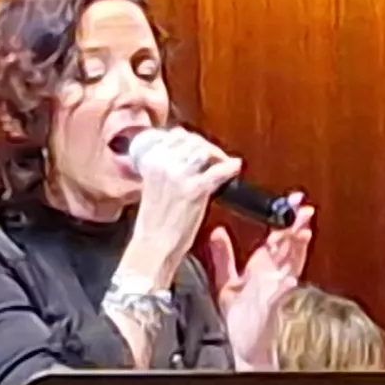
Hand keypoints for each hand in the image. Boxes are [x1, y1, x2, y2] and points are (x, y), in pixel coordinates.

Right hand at [121, 126, 244, 277]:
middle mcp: (162, 163)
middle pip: (192, 141)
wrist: (153, 247)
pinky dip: (229, 168)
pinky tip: (235, 167)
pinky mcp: (193, 190)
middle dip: (206, 146)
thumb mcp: (152, 187)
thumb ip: (165, 169)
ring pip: (204, 151)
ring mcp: (178, 175)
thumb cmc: (154, 223)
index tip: (198, 145)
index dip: (191, 139)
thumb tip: (185, 156)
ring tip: (224, 162)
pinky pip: (216, 172)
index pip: (175, 137)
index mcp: (149, 161)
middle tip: (216, 156)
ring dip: (218, 155)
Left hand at [214, 201, 315, 368]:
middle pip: (289, 246)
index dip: (284, 218)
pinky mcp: (268, 307)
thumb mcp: (227, 281)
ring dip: (298, 250)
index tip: (291, 200)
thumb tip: (218, 231)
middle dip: (296, 227)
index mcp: (263, 267)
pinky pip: (278, 295)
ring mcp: (274, 290)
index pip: (277, 237)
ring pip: (290, 265)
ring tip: (303, 233)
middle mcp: (273, 276)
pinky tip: (288, 277)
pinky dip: (284, 286)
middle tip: (303, 208)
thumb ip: (223, 256)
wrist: (242, 345)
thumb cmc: (240, 317)